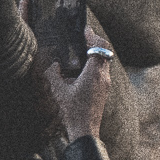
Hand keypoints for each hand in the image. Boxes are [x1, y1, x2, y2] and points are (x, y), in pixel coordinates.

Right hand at [46, 26, 112, 141]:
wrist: (85, 130)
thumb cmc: (72, 111)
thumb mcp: (58, 91)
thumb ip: (53, 74)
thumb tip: (53, 65)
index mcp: (94, 73)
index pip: (100, 47)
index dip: (93, 36)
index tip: (85, 29)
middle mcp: (104, 76)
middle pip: (104, 52)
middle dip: (94, 43)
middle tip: (82, 37)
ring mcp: (106, 83)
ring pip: (104, 62)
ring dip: (94, 54)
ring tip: (80, 51)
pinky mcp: (104, 90)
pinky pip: (102, 71)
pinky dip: (94, 64)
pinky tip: (81, 69)